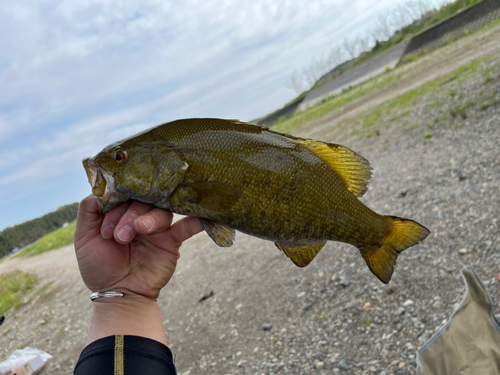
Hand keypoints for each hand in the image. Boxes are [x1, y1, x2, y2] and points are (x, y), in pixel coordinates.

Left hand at [74, 195, 203, 299]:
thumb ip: (88, 210)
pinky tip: (202, 215)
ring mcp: (158, 228)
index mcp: (120, 211)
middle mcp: (140, 215)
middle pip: (142, 200)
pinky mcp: (172, 241)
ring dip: (150, 219)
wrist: (119, 295)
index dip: (115, 205)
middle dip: (129, 215)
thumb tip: (100, 187)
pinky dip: (195, 220)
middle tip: (121, 237)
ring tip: (138, 232)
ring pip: (161, 211)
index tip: (105, 231)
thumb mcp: (84, 238)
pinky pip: (187, 226)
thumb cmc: (100, 267)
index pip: (122, 194)